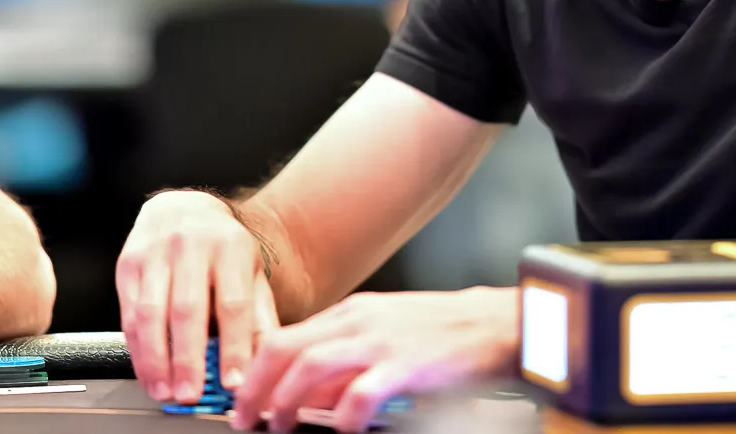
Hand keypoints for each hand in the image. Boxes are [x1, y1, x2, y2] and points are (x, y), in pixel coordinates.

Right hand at [117, 190, 277, 402]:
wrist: (182, 209)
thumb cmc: (220, 249)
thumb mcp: (250, 273)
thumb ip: (258, 319)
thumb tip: (263, 366)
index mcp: (230, 247)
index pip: (233, 303)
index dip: (233, 346)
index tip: (233, 381)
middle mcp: (191, 244)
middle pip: (187, 309)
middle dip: (188, 358)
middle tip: (191, 394)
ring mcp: (155, 252)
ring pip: (151, 312)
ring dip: (156, 359)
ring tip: (165, 391)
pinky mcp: (128, 264)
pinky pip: (128, 313)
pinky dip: (137, 349)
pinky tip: (147, 371)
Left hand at [232, 287, 518, 432]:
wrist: (493, 323)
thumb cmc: (442, 334)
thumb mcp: (384, 336)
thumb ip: (346, 361)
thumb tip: (311, 397)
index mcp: (350, 313)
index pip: (284, 336)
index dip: (254, 371)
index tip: (241, 398)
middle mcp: (358, 321)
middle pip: (285, 348)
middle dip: (256, 386)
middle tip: (244, 418)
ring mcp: (381, 340)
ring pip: (311, 365)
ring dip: (285, 399)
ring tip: (278, 426)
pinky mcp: (407, 364)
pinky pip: (363, 392)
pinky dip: (344, 415)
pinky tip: (341, 431)